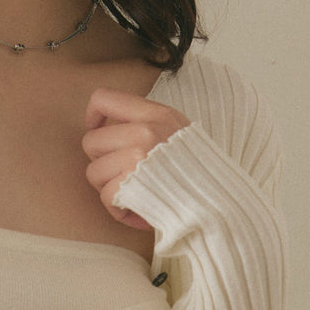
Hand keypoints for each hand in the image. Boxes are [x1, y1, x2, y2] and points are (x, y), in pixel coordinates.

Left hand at [82, 87, 189, 230]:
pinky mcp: (132, 183)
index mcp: (156, 114)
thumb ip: (147, 124)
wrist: (218, 202)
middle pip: (91, 142)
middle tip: (122, 176)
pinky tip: (138, 211)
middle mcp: (145, 130)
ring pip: (93, 172)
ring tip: (132, 195)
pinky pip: (106, 196)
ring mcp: (137, 156)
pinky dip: (118, 210)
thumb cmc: (196, 173)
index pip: (104, 98)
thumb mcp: (178, 133)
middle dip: (101, 163)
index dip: (92, 117)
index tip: (99, 132)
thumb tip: (106, 128)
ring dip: (108, 189)